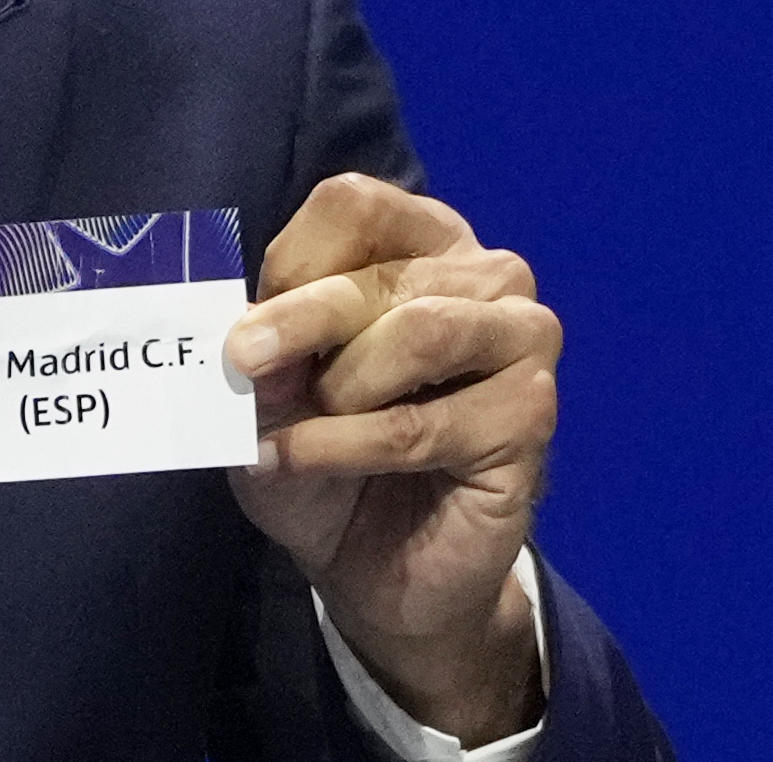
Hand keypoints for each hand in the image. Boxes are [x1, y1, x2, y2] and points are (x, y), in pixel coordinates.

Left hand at [225, 175, 557, 744]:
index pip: (355, 204)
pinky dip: (345, 446)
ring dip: (340, 388)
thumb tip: (247, 338)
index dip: (292, 260)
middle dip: (298, 323)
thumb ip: (261, 354)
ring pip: (419, 333)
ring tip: (304, 425)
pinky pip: (425, 424)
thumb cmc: (325, 455)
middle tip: (241, 363)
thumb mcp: (269, 394)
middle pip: (382, 273)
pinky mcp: (531, 417)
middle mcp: (485, 274)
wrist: (380, 568)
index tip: (250, 319)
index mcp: (420, 240)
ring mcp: (522, 340)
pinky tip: (302, 462)